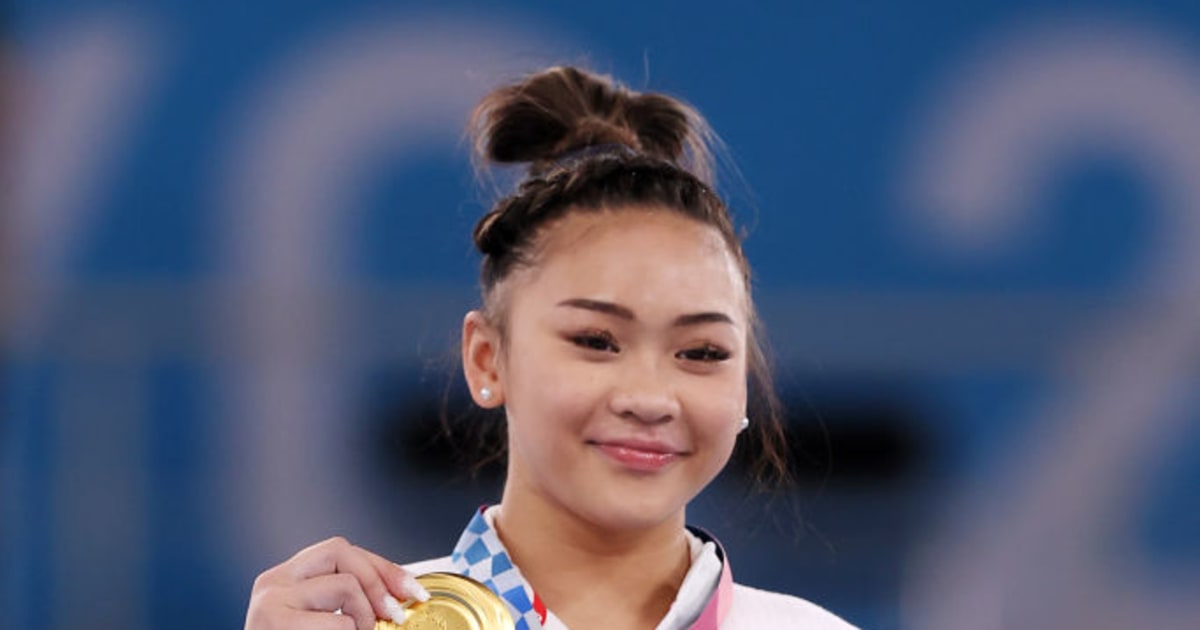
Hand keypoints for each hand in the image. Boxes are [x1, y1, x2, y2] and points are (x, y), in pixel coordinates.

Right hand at [244, 536, 430, 629]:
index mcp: (286, 578)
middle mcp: (274, 581)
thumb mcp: (321, 621)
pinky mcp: (274, 622)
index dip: (381, 567)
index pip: (340, 551)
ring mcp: (271, 601)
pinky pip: (339, 623)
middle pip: (341, 551)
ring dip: (364, 618)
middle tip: (395, 616)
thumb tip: (397, 597)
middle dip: (378, 581)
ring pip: (345, 585)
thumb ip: (348, 603)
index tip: (411, 589)